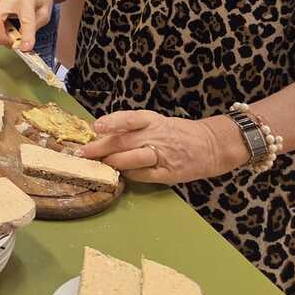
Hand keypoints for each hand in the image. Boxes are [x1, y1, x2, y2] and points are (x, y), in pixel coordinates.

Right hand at [0, 0, 53, 51]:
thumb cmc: (39, 0)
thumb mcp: (45, 14)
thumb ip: (34, 28)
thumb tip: (23, 45)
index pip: (25, 19)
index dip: (26, 36)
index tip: (25, 48)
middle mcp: (8, 0)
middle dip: (2, 38)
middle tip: (14, 44)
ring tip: (11, 38)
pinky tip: (7, 33)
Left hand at [74, 110, 248, 184]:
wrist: (211, 145)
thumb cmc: (177, 132)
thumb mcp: (156, 122)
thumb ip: (133, 128)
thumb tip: (103, 133)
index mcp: (153, 120)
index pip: (130, 118)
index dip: (112, 121)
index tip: (96, 126)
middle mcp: (156, 135)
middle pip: (124, 141)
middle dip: (101, 148)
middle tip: (83, 152)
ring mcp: (163, 155)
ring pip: (132, 158)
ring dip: (113, 162)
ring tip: (98, 164)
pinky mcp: (168, 173)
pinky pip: (144, 175)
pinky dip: (130, 175)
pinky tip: (121, 174)